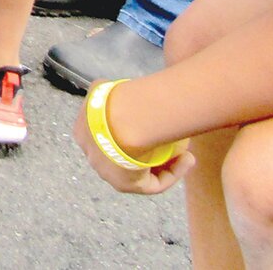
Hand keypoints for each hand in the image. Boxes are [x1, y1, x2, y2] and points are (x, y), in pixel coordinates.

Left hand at [71, 96, 195, 194]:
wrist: (121, 120)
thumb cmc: (116, 101)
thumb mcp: (109, 86)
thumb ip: (111, 88)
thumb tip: (120, 87)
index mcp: (85, 134)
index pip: (109, 134)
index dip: (133, 130)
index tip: (153, 123)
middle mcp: (94, 157)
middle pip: (124, 155)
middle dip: (149, 149)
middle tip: (172, 140)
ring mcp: (107, 174)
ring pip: (140, 170)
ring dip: (165, 162)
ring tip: (186, 152)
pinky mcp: (124, 186)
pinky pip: (152, 183)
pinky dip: (172, 172)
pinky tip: (187, 159)